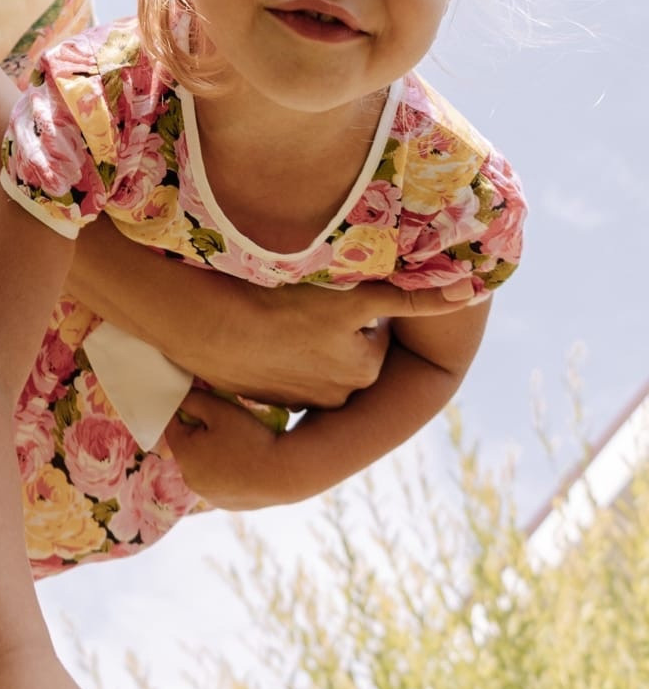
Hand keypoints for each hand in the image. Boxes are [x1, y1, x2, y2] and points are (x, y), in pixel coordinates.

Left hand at [167, 392, 288, 509]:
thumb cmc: (250, 437)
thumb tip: (179, 399)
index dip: (185, 412)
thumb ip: (193, 400)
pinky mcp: (225, 504)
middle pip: (187, 448)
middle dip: (199, 434)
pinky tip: (244, 463)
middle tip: (224, 425)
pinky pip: (218, 482)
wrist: (285, 472)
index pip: (172, 426)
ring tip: (236, 444)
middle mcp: (190, 480)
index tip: (202, 406)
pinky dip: (225, 471)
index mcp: (184, 455)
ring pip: (202, 466)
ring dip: (211, 454)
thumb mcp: (218, 409)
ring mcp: (208, 495)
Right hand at [190, 278, 476, 410]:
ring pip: (314, 358)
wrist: (216, 330)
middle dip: (334, 326)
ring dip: (305, 340)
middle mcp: (338, 394)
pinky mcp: (265, 395)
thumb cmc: (288, 307)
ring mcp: (300, 398)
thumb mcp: (354, 297)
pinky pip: (281, 370)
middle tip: (306, 298)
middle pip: (346, 346)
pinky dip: (276, 354)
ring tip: (280, 312)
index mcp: (364, 369)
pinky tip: (260, 332)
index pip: (372, 327)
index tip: (337, 290)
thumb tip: (472, 291)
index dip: (356, 304)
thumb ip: (412, 298)